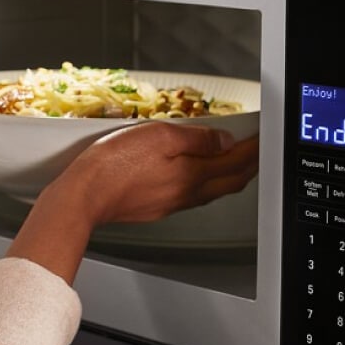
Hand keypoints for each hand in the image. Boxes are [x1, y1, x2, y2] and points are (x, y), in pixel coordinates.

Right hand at [8, 122, 258, 283]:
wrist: (83, 197)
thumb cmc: (113, 165)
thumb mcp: (158, 136)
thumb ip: (195, 138)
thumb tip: (223, 141)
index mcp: (192, 174)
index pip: (234, 161)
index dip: (252, 149)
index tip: (261, 138)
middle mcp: (186, 194)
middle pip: (229, 181)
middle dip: (247, 166)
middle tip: (256, 152)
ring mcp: (170, 204)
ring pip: (211, 191)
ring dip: (228, 176)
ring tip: (233, 161)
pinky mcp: (153, 208)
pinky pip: (190, 197)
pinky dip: (204, 184)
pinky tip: (195, 176)